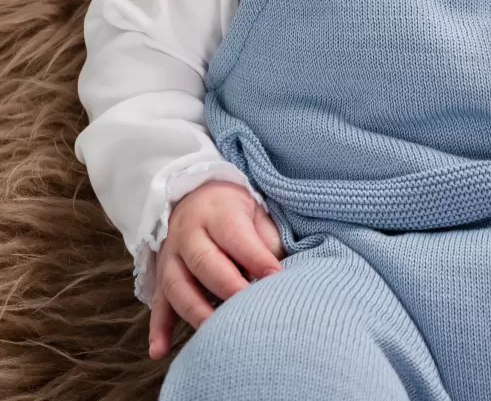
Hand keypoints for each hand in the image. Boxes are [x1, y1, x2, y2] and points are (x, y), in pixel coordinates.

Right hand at [148, 180, 284, 360]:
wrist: (196, 196)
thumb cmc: (234, 209)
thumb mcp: (254, 209)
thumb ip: (266, 237)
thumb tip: (277, 271)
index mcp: (216, 212)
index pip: (235, 235)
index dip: (255, 257)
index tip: (275, 276)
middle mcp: (188, 233)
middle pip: (204, 262)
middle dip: (227, 287)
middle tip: (249, 308)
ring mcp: (170, 257)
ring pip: (177, 286)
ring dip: (196, 311)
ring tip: (215, 333)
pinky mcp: (161, 278)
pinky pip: (157, 304)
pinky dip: (158, 329)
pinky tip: (160, 351)